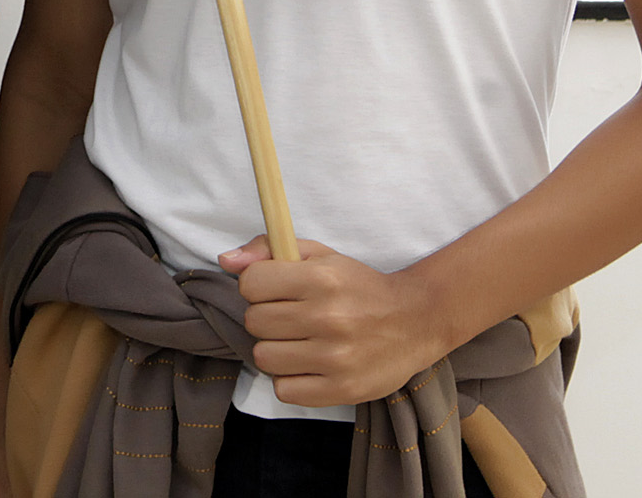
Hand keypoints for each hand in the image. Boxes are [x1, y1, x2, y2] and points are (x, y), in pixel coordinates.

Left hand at [223, 236, 449, 406]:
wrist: (417, 320)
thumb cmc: (359, 287)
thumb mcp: (320, 256)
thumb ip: (268, 250)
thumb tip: (225, 260)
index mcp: (322, 280)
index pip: (251, 284)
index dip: (256, 286)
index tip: (274, 289)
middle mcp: (328, 318)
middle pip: (254, 322)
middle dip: (266, 317)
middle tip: (290, 317)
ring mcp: (336, 358)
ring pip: (264, 358)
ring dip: (275, 350)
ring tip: (298, 342)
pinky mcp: (344, 390)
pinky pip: (285, 391)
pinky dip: (291, 379)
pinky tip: (308, 365)